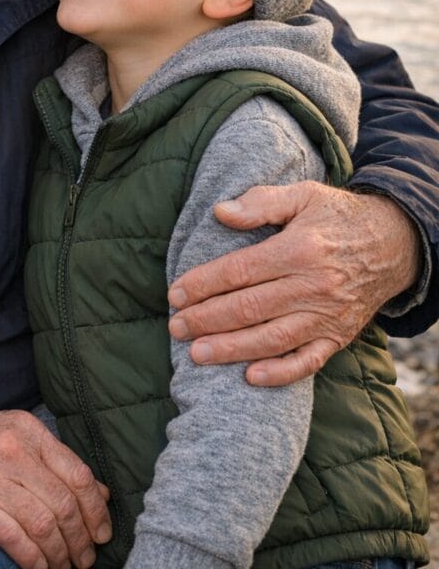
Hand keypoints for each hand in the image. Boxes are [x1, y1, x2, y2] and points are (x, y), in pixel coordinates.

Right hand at [0, 405, 110, 568]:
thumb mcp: (16, 435)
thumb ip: (56, 461)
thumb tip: (100, 493)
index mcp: (29, 431)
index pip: (78, 474)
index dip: (96, 509)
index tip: (103, 532)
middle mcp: (13, 451)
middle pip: (64, 504)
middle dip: (82, 539)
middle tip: (87, 558)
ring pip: (43, 524)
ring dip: (60, 554)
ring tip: (65, 567)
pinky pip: (13, 538)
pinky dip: (33, 560)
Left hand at [168, 180, 421, 386]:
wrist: (395, 243)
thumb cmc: (339, 215)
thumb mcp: (303, 194)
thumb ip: (261, 202)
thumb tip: (220, 212)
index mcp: (299, 249)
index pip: (239, 271)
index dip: (203, 284)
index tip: (175, 293)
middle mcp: (313, 286)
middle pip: (249, 307)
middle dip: (206, 319)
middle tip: (175, 326)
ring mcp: (327, 316)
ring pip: (272, 338)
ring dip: (231, 349)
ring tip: (197, 354)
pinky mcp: (339, 336)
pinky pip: (308, 361)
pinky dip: (280, 373)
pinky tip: (250, 377)